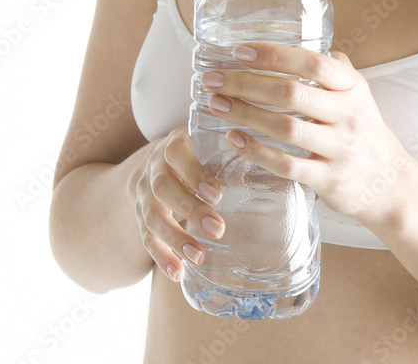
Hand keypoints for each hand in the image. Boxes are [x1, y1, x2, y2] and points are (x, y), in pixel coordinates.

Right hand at [134, 127, 225, 281]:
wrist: (155, 163)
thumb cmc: (195, 153)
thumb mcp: (207, 144)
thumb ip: (232, 154)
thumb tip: (277, 174)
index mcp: (173, 145)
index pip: (177, 154)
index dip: (194, 174)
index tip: (217, 194)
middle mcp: (154, 169)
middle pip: (163, 188)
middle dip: (190, 209)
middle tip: (218, 229)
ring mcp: (144, 194)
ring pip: (152, 216)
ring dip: (175, 238)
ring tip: (199, 257)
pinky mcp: (140, 217)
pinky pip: (146, 238)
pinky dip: (161, 256)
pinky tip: (178, 273)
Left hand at [200, 44, 415, 234]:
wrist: (389, 183)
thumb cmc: (363, 130)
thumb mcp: (357, 93)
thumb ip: (331, 68)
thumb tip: (294, 42)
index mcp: (352, 86)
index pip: (311, 63)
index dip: (273, 55)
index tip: (239, 52)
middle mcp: (348, 114)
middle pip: (291, 93)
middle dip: (246, 84)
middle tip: (214, 80)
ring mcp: (340, 148)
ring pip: (285, 128)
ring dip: (245, 114)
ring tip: (217, 105)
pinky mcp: (330, 179)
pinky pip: (288, 165)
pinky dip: (257, 152)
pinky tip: (235, 140)